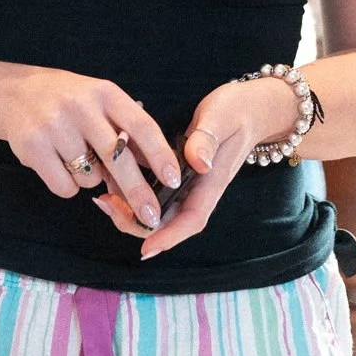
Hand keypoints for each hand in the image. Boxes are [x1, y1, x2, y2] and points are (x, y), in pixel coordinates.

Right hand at [0, 69, 184, 231]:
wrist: (14, 94)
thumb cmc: (70, 102)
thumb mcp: (101, 103)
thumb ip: (126, 131)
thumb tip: (158, 174)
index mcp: (105, 93)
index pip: (141, 126)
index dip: (160, 155)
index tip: (173, 179)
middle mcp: (81, 106)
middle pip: (117, 158)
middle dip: (137, 192)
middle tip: (151, 217)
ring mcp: (55, 125)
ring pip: (90, 176)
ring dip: (92, 180)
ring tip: (78, 158)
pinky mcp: (33, 146)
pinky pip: (65, 186)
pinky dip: (69, 186)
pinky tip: (59, 164)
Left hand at [93, 74, 300, 257]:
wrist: (251, 108)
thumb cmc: (237, 110)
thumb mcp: (222, 117)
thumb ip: (208, 138)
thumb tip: (197, 162)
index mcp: (211, 181)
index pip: (192, 219)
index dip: (169, 236)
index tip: (145, 247)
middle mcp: (199, 189)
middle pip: (170, 222)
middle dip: (139, 225)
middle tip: (107, 207)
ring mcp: (190, 184)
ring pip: (161, 210)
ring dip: (133, 211)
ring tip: (104, 199)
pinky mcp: (180, 174)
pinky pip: (158, 193)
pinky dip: (136, 193)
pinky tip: (114, 182)